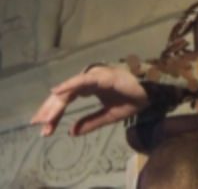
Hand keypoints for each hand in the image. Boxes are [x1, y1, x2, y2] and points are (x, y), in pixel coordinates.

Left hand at [31, 65, 148, 136]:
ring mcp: (95, 76)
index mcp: (90, 88)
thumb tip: (71, 132)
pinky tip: (58, 91)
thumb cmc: (131, 99)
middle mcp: (89, 79)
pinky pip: (82, 80)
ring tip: (44, 116)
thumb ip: (90, 122)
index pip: (67, 99)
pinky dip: (69, 84)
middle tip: (37, 123)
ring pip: (70, 88)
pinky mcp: (102, 76)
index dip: (55, 113)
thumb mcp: (108, 115)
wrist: (150, 93)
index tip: (44, 128)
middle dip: (50, 109)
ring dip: (56, 102)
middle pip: (64, 94)